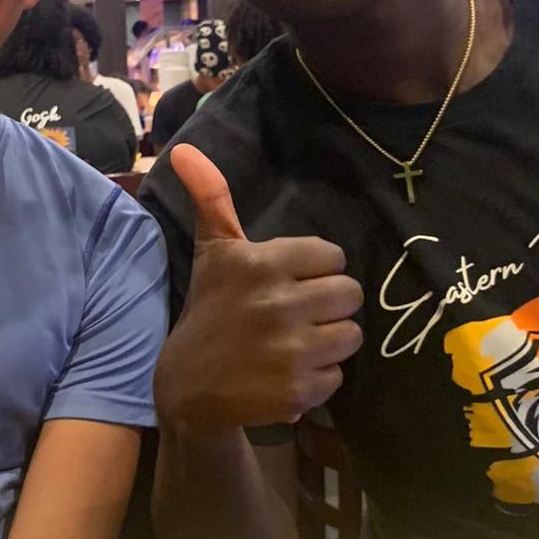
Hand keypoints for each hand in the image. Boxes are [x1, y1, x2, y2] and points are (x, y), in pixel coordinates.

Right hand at [156, 145, 361, 429]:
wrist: (188, 389)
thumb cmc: (209, 312)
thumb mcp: (211, 253)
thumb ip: (212, 199)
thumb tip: (186, 149)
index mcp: (260, 263)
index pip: (332, 257)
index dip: (317, 271)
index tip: (292, 283)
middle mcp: (277, 303)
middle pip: (349, 294)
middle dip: (328, 305)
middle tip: (299, 315)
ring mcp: (290, 350)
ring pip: (351, 335)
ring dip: (329, 342)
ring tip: (298, 344)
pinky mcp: (298, 390)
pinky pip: (338, 375)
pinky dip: (318, 378)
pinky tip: (289, 374)